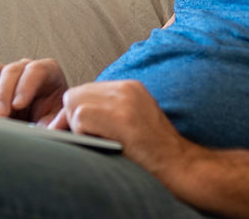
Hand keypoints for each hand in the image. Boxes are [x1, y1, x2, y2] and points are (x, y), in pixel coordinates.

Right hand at [0, 57, 67, 125]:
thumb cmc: (49, 121)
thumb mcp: (57, 122)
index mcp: (48, 72)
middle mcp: (25, 69)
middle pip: (11, 70)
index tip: (18, 105)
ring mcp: (4, 74)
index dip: (25, 86)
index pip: (36, 70)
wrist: (35, 127)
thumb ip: (57, 123)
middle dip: (3, 94)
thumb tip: (52, 128)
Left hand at [53, 80, 196, 186]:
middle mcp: (126, 88)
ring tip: (94, 141)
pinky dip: (82, 134)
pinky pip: (80, 118)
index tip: (80, 130)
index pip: (87, 90)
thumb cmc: (154, 149)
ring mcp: (123, 100)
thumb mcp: (135, 118)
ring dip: (76, 126)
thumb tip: (77, 116)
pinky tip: (100, 144)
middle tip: (81, 138)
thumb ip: (110, 110)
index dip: (79, 111)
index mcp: (130, 87)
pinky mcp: (119, 117)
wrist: (178, 162)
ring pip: (73, 103)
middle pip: (76, 93)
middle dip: (71, 117)